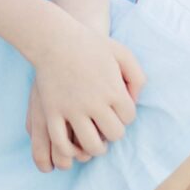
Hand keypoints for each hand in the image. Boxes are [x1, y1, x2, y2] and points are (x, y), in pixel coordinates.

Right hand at [26, 25, 145, 172]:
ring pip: (91, 145)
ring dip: (95, 147)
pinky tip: (72, 144)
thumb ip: (137, 77)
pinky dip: (69, 150)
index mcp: (114, 90)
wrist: (54, 38)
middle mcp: (95, 102)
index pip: (129, 118)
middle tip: (105, 126)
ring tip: (93, 140)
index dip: (124, 115)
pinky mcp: (52, 112)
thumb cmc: (90, 44)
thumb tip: (134, 102)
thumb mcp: (122, 53)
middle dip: (112, 132)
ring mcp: (72, 109)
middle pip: (114, 134)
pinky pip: (61, 143)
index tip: (115, 109)